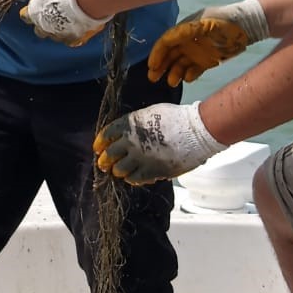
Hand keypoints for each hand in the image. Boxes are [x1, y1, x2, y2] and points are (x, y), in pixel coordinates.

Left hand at [16, 0, 110, 45]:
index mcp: (34, 13)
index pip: (26, 16)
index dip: (27, 13)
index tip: (29, 10)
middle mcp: (44, 27)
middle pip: (39, 31)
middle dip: (42, 25)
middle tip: (48, 17)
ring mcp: (58, 34)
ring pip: (54, 36)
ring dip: (57, 30)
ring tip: (64, 22)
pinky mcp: (72, 38)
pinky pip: (70, 40)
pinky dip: (71, 36)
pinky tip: (75, 31)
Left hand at [94, 102, 226, 183]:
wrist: (195, 132)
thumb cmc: (176, 118)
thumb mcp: (150, 113)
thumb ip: (135, 125)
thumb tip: (127, 134)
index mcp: (129, 124)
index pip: (106, 134)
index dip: (100, 142)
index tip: (97, 148)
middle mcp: (131, 142)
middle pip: (109, 155)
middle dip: (104, 161)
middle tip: (104, 165)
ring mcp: (141, 158)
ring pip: (120, 170)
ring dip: (119, 171)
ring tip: (120, 171)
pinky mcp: (152, 171)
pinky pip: (136, 179)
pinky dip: (134, 178)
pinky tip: (136, 176)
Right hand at [146, 0, 269, 86]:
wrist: (247, 26)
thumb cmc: (226, 22)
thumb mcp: (206, 23)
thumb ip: (187, 31)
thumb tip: (168, 39)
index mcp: (185, 29)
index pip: (166, 42)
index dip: (157, 53)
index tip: (153, 65)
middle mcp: (188, 41)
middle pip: (170, 54)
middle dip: (160, 66)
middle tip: (153, 78)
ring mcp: (197, 51)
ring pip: (180, 64)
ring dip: (173, 73)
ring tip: (172, 83)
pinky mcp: (207, 60)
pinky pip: (194, 69)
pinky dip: (189, 75)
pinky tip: (186, 79)